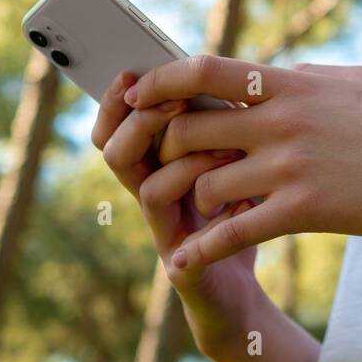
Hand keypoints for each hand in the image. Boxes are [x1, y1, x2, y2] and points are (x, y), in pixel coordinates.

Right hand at [90, 71, 260, 347]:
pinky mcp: (186, 269)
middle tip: (177, 102)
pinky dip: (214, 221)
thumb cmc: (238, 211)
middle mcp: (150, 196)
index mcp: (156, 163)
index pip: (116, 126)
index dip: (116, 100)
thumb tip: (233, 72)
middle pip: (116, 153)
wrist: (239, 291)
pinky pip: (185, 246)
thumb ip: (224, 122)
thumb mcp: (235, 157)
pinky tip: (244, 203)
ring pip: (148, 191)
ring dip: (185, 163)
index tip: (131, 71)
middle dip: (143, 122)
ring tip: (228, 148)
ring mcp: (164, 234)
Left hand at [122, 55, 361, 271]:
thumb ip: (309, 73)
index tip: (138, 92)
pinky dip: (200, 248)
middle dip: (169, 150)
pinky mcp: (302, 210)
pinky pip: (233, 232)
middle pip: (189, 130)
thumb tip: (279, 71)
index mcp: (292, 83)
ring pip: (205, 183)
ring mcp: (290, 166)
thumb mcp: (356, 80)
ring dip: (195, 200)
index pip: (205, 70)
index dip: (161, 80)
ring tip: (197, 210)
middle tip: (168, 166)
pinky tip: (183, 260)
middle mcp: (282, 120)